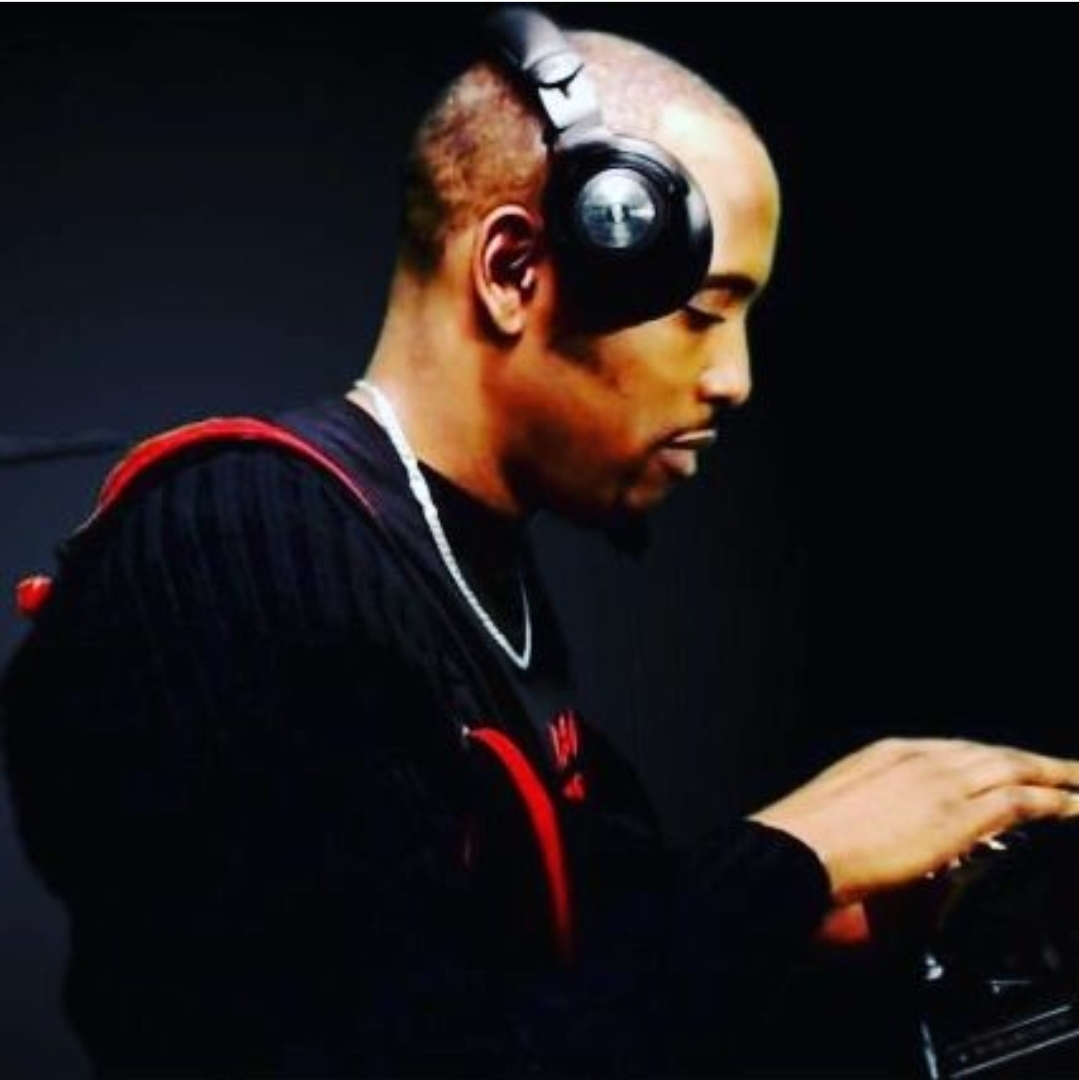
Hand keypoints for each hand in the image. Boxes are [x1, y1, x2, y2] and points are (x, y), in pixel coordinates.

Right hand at [750, 737, 1078, 905]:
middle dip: (1031, 760)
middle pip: (990, 753)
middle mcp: (918, 759)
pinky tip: (1072, 807)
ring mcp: (940, 784)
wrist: (796, 848)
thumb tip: (896, 838)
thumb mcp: (843, 809)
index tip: (1008, 767)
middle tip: (1066, 767)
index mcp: (887, 754)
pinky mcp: (956, 816)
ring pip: (1012, 769)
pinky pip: (1019, 802)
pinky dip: (1053, 801)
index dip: (988, 759)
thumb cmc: (806, 839)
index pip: (954, 751)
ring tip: (1078, 782)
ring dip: (1052, 775)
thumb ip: (879, 813)